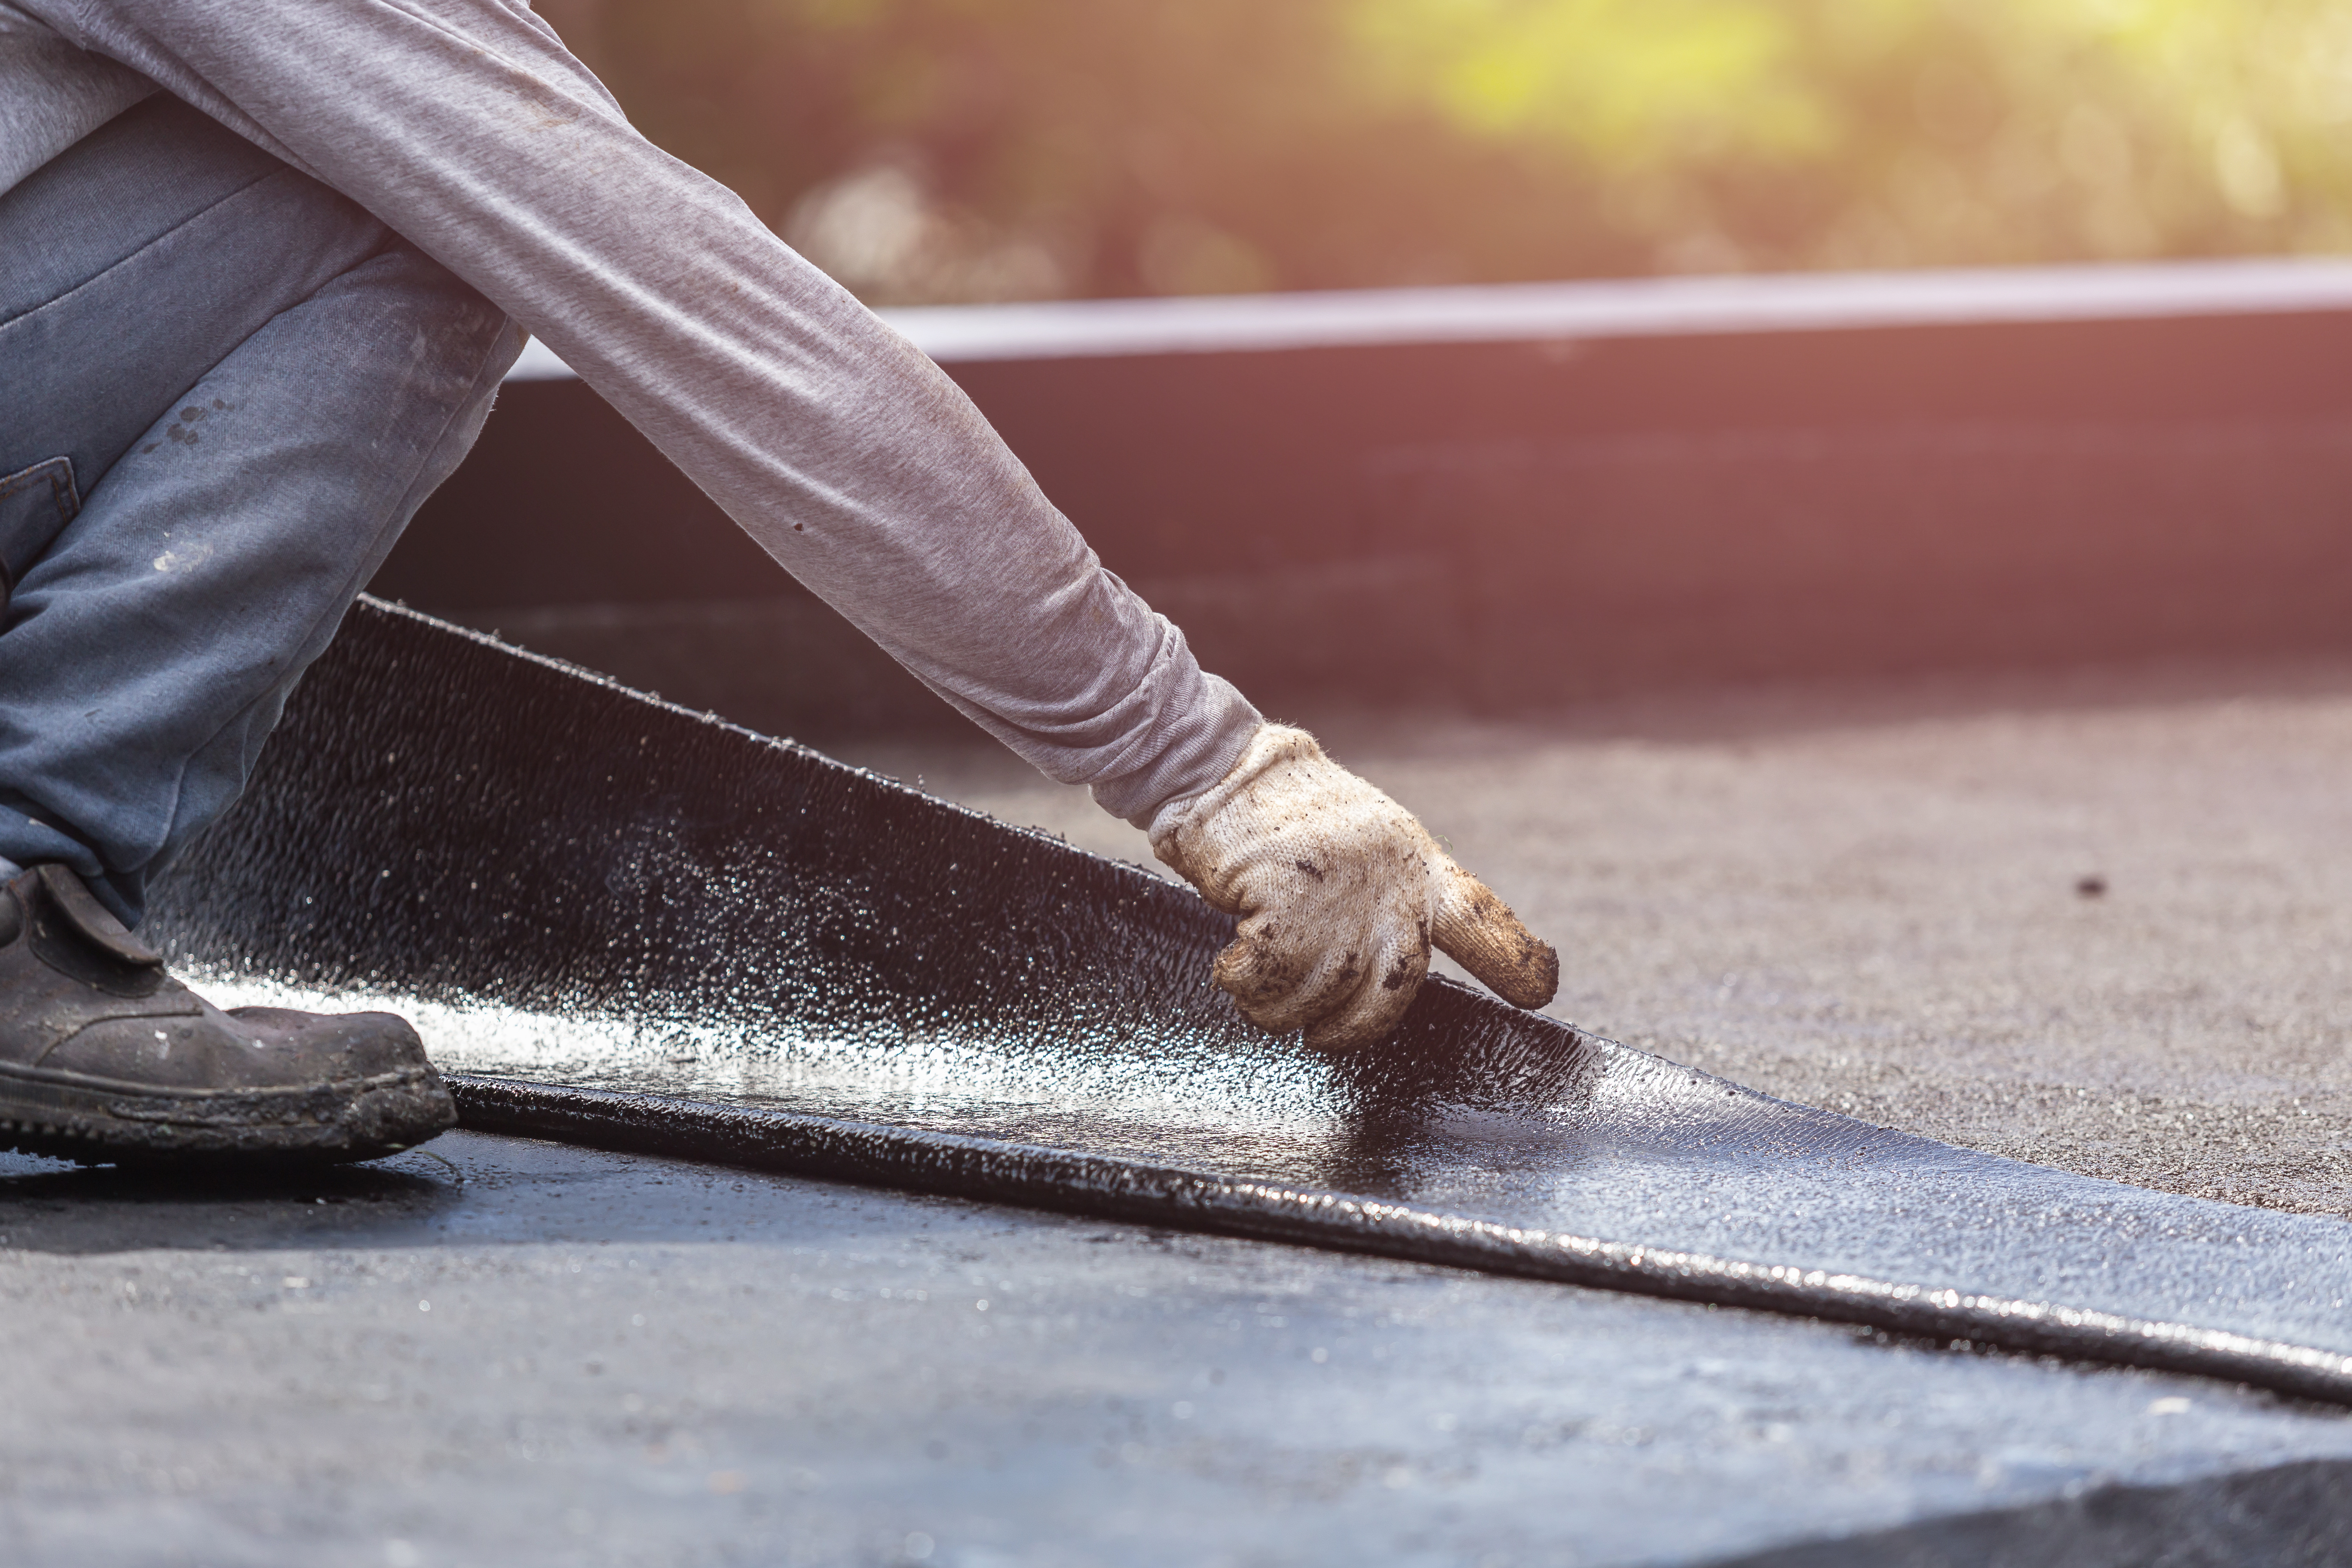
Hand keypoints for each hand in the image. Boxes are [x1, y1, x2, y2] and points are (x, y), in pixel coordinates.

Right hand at [1149, 724, 1557, 1047]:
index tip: (1538, 990)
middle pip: (1397, 985)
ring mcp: (1341, 884)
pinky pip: (1270, 975)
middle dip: (1353, 1026)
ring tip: (1253, 982)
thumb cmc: (1282, 824)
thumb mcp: (1359, 850)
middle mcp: (1388, 874)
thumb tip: (1381, 973)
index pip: (1477, 915)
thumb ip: (1385, 901)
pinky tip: (1230, 965)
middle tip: (1318, 1035)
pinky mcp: (1286, 890)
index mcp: (1414, 863)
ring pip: (1323, 991)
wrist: (1221, 769)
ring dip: (1279, 1006)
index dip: (1512, 957)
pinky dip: (1243, 984)